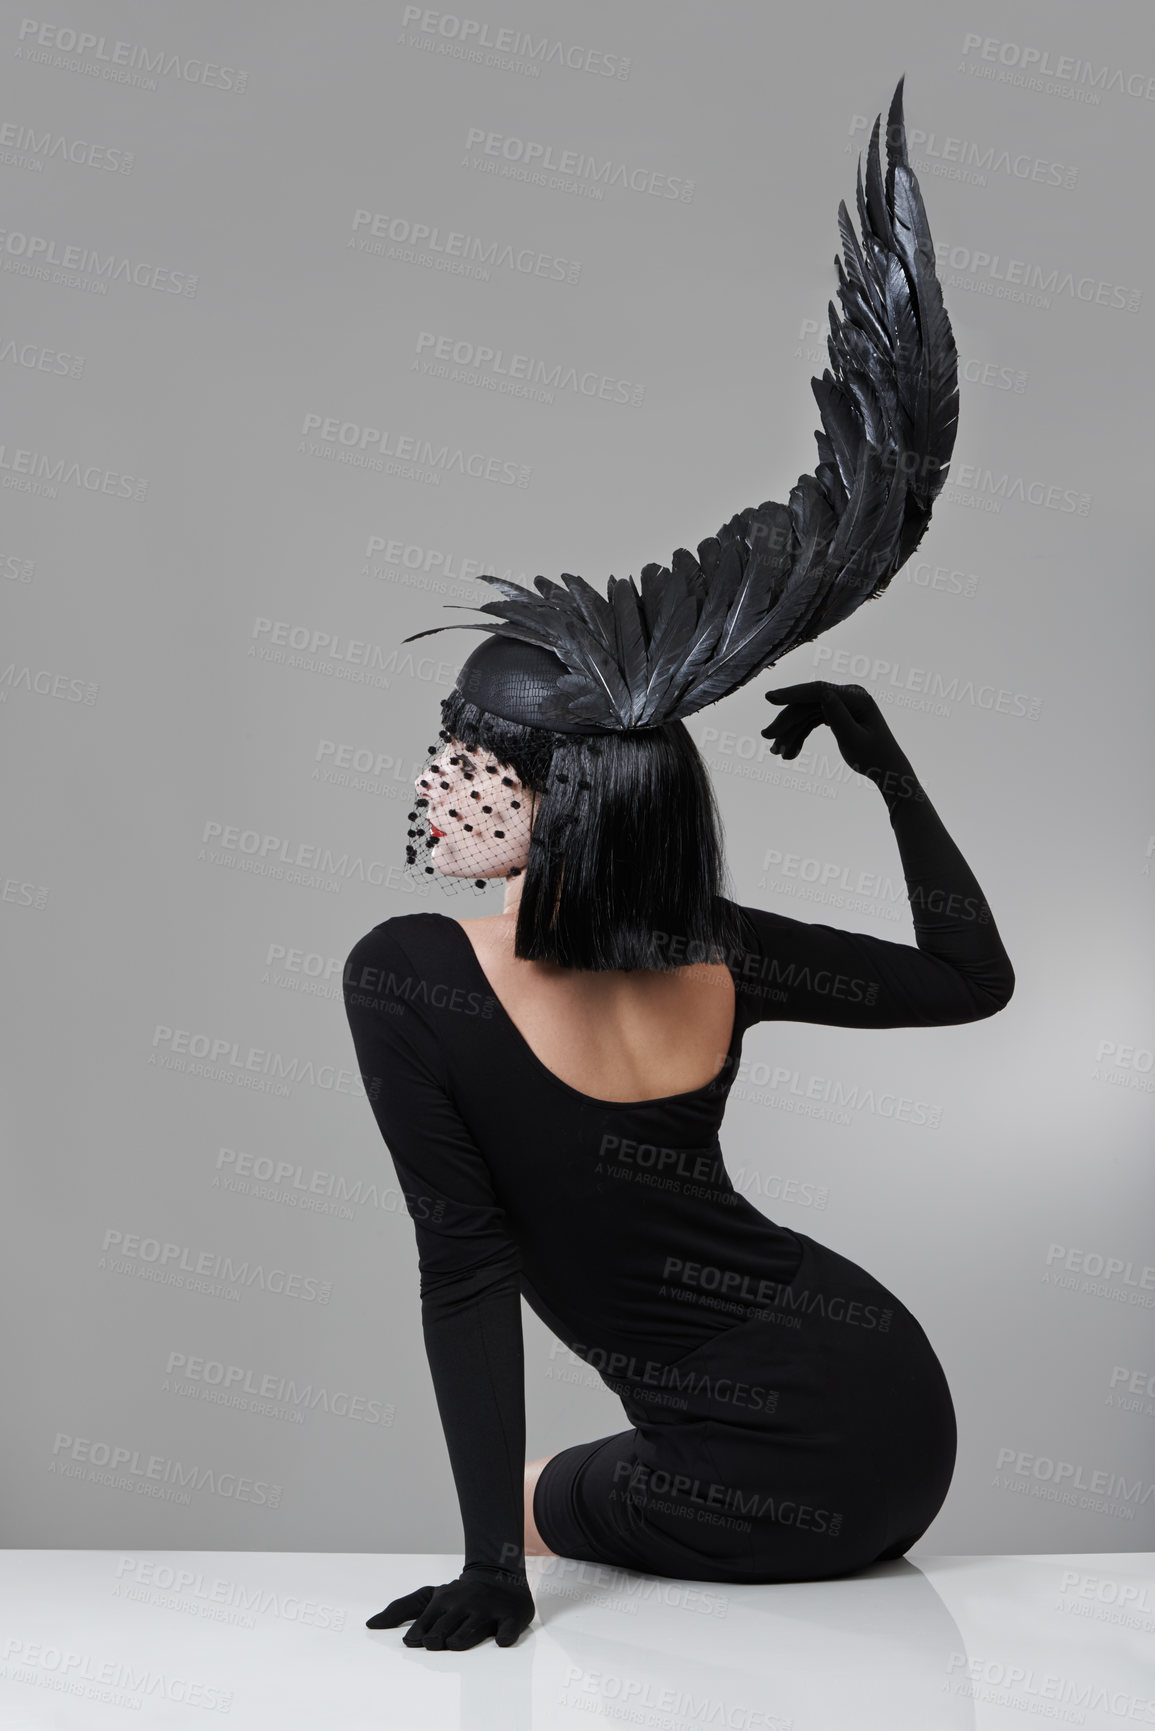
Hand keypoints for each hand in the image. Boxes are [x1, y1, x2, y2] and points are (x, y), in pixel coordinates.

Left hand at [366, 1567, 534, 1649]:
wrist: (498, 1574)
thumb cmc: (457, 1595)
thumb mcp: (429, 1597)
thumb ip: (401, 1610)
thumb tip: (370, 1625)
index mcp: (443, 1602)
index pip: (424, 1627)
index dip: (419, 1637)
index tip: (417, 1642)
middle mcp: (464, 1605)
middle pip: (445, 1632)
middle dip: (437, 1640)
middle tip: (437, 1643)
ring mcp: (488, 1611)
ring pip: (470, 1631)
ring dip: (461, 1640)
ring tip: (455, 1644)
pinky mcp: (511, 1617)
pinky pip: (508, 1630)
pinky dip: (504, 1636)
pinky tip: (500, 1641)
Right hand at [762, 680, 917, 801]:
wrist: (886, 770)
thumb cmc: (875, 757)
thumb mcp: (855, 740)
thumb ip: (838, 717)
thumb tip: (822, 693)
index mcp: (856, 697)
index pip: (818, 691)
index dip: (792, 693)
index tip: (769, 698)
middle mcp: (847, 696)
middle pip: (807, 704)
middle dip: (786, 722)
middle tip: (766, 738)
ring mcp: (841, 705)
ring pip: (806, 715)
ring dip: (790, 733)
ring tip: (778, 754)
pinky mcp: (835, 715)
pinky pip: (811, 722)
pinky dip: (799, 737)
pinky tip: (791, 754)